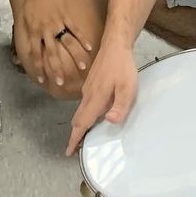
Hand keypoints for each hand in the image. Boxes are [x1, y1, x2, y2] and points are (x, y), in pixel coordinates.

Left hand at [21, 0, 91, 88]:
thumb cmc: (31, 2)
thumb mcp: (25, 19)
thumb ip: (30, 34)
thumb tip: (31, 49)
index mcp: (34, 31)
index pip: (36, 54)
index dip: (39, 67)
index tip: (42, 80)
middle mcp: (46, 29)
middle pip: (52, 53)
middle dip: (56, 69)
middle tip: (61, 82)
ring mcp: (58, 23)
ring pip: (68, 42)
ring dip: (75, 56)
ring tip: (83, 68)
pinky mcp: (66, 16)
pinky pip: (76, 29)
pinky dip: (83, 38)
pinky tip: (89, 47)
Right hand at [67, 37, 139, 154]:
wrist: (115, 45)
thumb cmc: (122, 67)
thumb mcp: (127, 88)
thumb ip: (120, 106)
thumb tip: (110, 122)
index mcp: (96, 98)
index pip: (82, 122)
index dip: (75, 138)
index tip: (68, 151)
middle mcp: (88, 94)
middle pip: (78, 118)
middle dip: (75, 134)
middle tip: (74, 149)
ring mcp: (88, 88)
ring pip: (81, 110)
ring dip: (80, 124)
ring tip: (82, 136)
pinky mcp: (91, 83)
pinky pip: (85, 103)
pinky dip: (85, 114)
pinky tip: (92, 116)